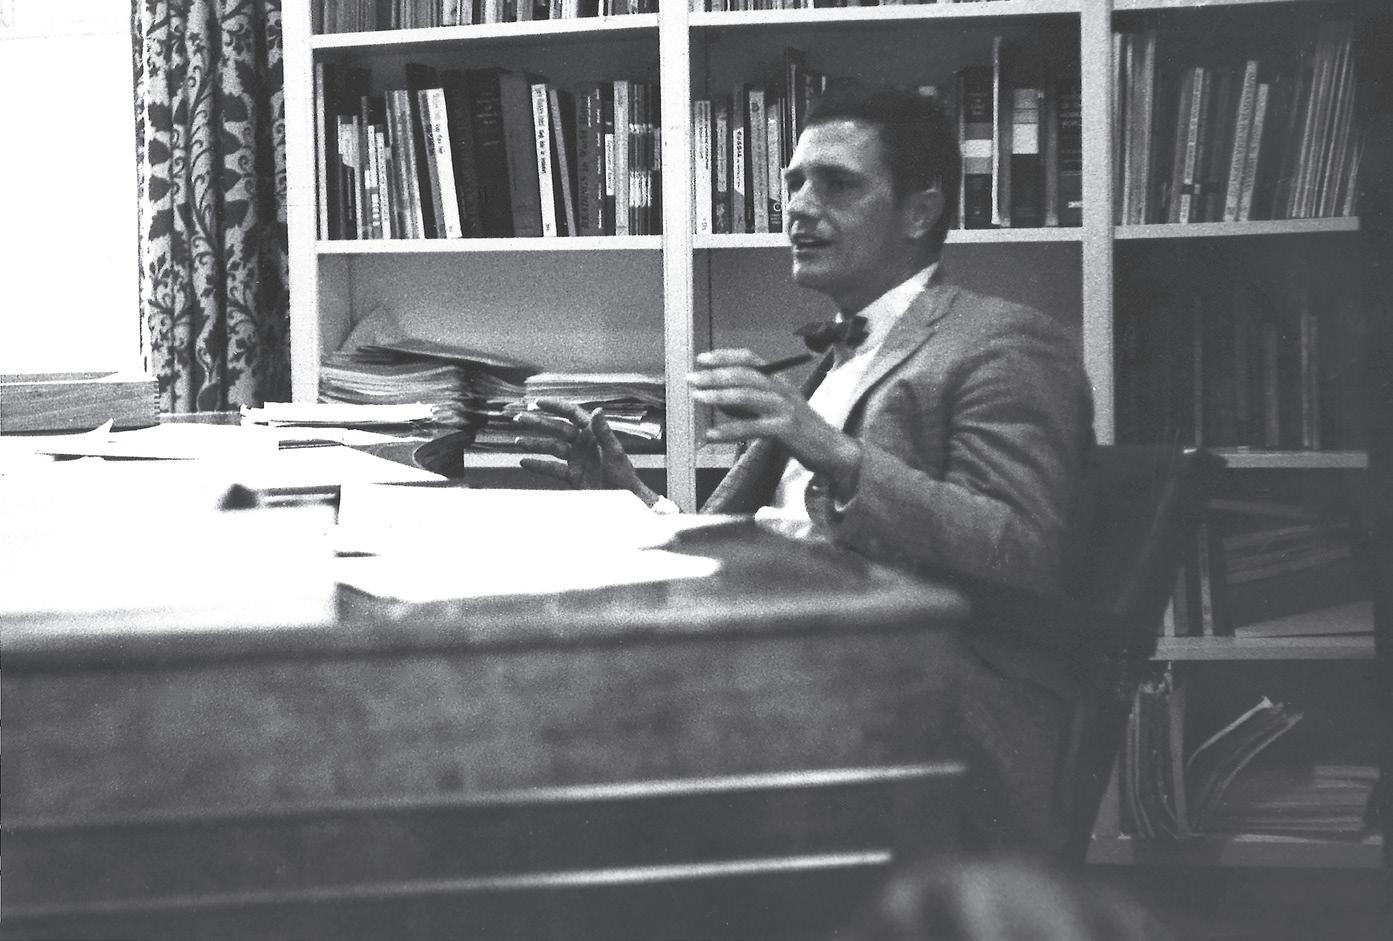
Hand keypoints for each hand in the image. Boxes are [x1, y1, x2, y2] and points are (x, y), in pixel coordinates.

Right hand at [514, 398, 659, 504]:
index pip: (571, 414)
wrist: (623, 499)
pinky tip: (524, 462)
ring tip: (517, 441)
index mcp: (594, 433)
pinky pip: (552, 468)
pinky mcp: (572, 475)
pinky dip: (538, 465)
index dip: (555, 406)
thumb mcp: (614, 451)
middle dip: (538, 423)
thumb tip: (597, 410)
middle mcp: (583, 443)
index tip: (537, 402)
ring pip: (551, 447)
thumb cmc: (623, 474)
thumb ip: (603, 431)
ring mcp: (576, 459)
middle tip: (519, 418)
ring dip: (534, 443)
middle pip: (557, 429)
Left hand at [688, 349, 862, 496]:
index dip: (724, 357)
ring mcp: (785, 408)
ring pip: (747, 395)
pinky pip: (752, 427)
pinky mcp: (786, 429)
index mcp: (779, 382)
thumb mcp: (777, 410)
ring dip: (719, 395)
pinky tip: (712, 434)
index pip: (750, 360)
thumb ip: (751, 402)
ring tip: (697, 398)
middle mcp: (782, 390)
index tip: (702, 359)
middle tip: (691, 379)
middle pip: (744, 375)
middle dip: (714, 375)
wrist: (832, 451)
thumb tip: (719, 399)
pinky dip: (729, 430)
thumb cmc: (801, 432)